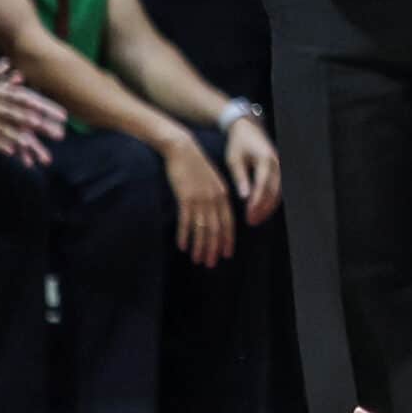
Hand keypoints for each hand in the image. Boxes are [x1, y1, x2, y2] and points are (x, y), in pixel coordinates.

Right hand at [0, 62, 68, 164]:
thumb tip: (8, 63)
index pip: (21, 97)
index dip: (40, 105)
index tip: (55, 111)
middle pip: (19, 115)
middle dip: (40, 124)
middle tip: (58, 132)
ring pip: (6, 129)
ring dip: (24, 138)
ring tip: (40, 146)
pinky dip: (3, 145)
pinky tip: (15, 153)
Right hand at [161, 130, 235, 266]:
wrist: (183, 149)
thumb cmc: (196, 165)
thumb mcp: (213, 181)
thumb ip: (216, 197)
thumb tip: (216, 214)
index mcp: (223, 195)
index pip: (228, 223)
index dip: (227, 240)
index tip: (226, 254)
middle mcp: (214, 199)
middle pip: (216, 229)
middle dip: (213, 248)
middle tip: (210, 264)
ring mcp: (200, 198)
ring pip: (202, 229)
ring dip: (200, 246)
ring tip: (197, 260)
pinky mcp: (185, 197)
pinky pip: (186, 221)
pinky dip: (184, 235)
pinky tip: (182, 246)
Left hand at [223, 113, 282, 226]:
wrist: (247, 128)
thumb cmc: (238, 143)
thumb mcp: (234, 159)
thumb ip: (240, 178)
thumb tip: (244, 197)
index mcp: (265, 160)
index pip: (263, 186)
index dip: (256, 202)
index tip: (248, 215)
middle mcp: (276, 164)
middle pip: (274, 192)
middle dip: (263, 209)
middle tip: (252, 221)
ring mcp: (280, 167)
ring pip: (278, 192)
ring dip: (267, 207)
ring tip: (255, 219)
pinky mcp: (278, 170)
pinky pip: (278, 189)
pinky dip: (270, 201)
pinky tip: (260, 210)